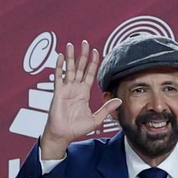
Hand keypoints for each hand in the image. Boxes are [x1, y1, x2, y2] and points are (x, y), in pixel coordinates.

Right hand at [40, 42, 122, 158]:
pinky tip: (60, 57)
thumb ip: (106, 109)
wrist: (63, 135)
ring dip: (70, 57)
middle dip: (83, 55)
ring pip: (69, 69)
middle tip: (85, 42)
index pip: (90, 74)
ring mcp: (66, 89)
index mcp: (84, 93)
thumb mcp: (96, 119)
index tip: (95, 51)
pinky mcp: (58, 93)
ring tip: (70, 44)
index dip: (93, 63)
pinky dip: (59, 67)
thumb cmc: (77, 128)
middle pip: (80, 68)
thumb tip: (119, 100)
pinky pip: (58, 77)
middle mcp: (75, 88)